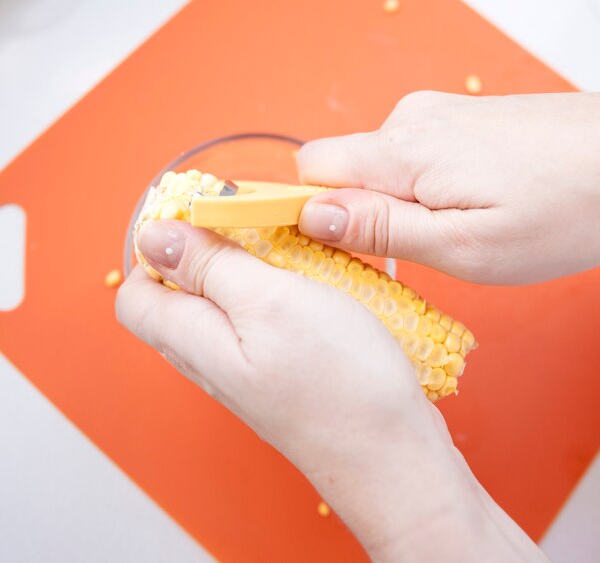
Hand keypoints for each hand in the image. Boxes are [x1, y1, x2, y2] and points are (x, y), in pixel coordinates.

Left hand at [117, 220, 548, 561]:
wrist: (391, 456)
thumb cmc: (337, 380)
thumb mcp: (269, 301)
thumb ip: (209, 266)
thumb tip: (155, 236)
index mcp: (193, 339)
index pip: (135, 292)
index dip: (155, 248)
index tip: (197, 216)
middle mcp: (210, 360)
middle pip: (180, 296)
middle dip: (206, 251)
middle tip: (250, 225)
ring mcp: (244, 370)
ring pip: (222, 307)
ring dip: (247, 269)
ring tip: (287, 250)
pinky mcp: (277, 374)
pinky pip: (257, 323)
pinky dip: (274, 293)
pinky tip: (309, 284)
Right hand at [297, 91, 599, 284]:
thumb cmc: (565, 206)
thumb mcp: (465, 245)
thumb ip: (381, 229)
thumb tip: (312, 217)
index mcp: (401, 152)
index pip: (308, 171)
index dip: (306, 211)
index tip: (331, 247)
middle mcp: (410, 121)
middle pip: (342, 171)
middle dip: (361, 216)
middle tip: (416, 249)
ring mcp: (436, 115)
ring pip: (378, 168)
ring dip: (398, 205)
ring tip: (457, 227)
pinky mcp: (458, 120)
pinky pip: (411, 158)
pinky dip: (423, 188)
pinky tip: (469, 204)